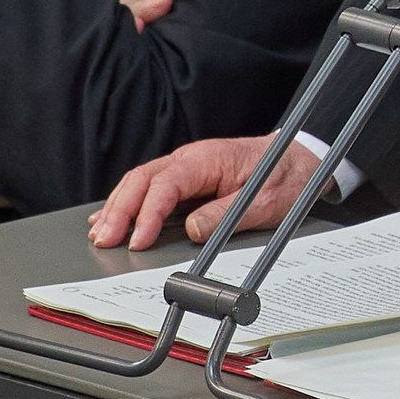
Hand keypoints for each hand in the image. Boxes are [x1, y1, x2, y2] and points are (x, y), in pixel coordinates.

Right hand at [91, 133, 323, 248]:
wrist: (299, 159)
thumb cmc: (284, 177)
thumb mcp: (263, 201)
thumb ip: (225, 215)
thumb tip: (191, 230)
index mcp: (207, 160)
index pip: (166, 184)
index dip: (148, 214)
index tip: (138, 240)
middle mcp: (190, 158)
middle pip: (142, 180)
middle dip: (120, 211)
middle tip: (104, 241)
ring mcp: (186, 165)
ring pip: (140, 181)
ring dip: (118, 207)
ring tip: (100, 234)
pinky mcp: (186, 176)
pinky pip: (150, 186)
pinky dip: (128, 201)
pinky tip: (111, 216)